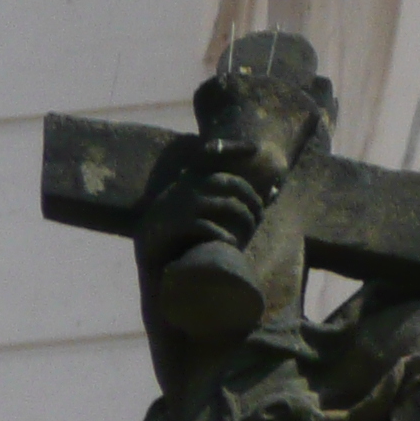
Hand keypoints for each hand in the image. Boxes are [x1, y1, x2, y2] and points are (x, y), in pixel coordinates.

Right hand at [134, 159, 269, 272]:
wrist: (148, 240)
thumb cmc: (180, 221)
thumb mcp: (198, 202)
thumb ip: (223, 195)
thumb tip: (271, 190)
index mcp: (196, 179)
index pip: (232, 177)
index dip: (252, 188)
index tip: (266, 201)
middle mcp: (192, 186)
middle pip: (235, 187)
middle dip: (253, 202)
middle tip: (259, 218)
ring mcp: (185, 204)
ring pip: (229, 205)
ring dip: (245, 219)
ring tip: (249, 233)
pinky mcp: (178, 224)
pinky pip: (210, 227)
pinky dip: (225, 235)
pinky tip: (232, 243)